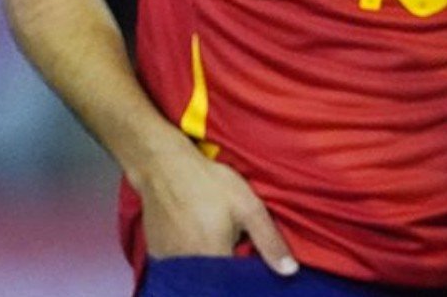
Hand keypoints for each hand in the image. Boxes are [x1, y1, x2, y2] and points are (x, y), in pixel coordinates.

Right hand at [134, 137, 296, 276]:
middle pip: (214, 279)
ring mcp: (169, 260)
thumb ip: (269, 241)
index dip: (243, 272)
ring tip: (206, 234)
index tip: (243, 253)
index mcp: (215, 258)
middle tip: (224, 239)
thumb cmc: (207, 182)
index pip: (235, 282)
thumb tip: (290, 271)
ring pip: (194, 272)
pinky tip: (189, 235)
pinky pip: (176, 264)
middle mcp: (189, 265)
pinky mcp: (156, 252)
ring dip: (204, 262)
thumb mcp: (247, 206)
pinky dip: (185, 257)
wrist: (162, 164)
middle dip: (223, 267)